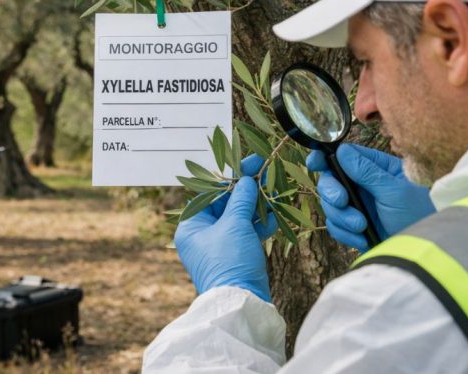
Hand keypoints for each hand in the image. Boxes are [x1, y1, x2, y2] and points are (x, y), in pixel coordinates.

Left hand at [174, 154, 277, 301]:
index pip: (209, 192)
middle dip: (246, 189)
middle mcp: (202, 235)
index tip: (248, 163)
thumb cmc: (229, 261)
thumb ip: (241, 200)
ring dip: (256, 203)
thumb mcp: (234, 225)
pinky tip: (276, 212)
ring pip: (239, 217)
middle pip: (225, 203)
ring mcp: (219, 246)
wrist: (242, 303)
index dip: (229, 177)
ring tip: (274, 187)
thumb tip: (246, 180)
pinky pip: (247, 232)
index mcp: (191, 225)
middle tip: (264, 170)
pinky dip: (260, 222)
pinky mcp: (236, 255)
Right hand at [306, 144, 435, 252]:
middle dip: (332, 193)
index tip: (315, 163)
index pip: (344, 156)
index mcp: (376, 168)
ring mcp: (359, 206)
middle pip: (331, 181)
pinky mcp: (355, 226)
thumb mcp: (394, 190)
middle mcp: (364, 185)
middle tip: (342, 202)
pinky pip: (335, 226)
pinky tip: (362, 238)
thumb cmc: (419, 215)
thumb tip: (342, 151)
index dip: (325, 157)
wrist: (423, 251)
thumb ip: (367, 172)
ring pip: (330, 205)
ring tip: (361, 226)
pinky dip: (345, 233)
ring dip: (341, 217)